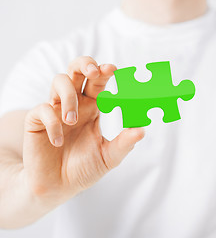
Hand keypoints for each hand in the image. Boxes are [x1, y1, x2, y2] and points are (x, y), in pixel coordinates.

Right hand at [22, 56, 144, 204]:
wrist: (58, 187)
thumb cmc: (84, 169)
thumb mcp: (108, 157)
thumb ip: (124, 143)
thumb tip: (143, 130)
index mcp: (92, 107)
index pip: (98, 82)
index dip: (104, 72)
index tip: (114, 69)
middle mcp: (74, 104)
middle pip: (76, 70)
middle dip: (85, 64)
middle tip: (95, 72)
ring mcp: (55, 110)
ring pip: (59, 81)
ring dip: (68, 97)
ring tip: (72, 121)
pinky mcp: (37, 121)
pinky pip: (42, 109)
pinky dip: (52, 123)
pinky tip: (58, 141)